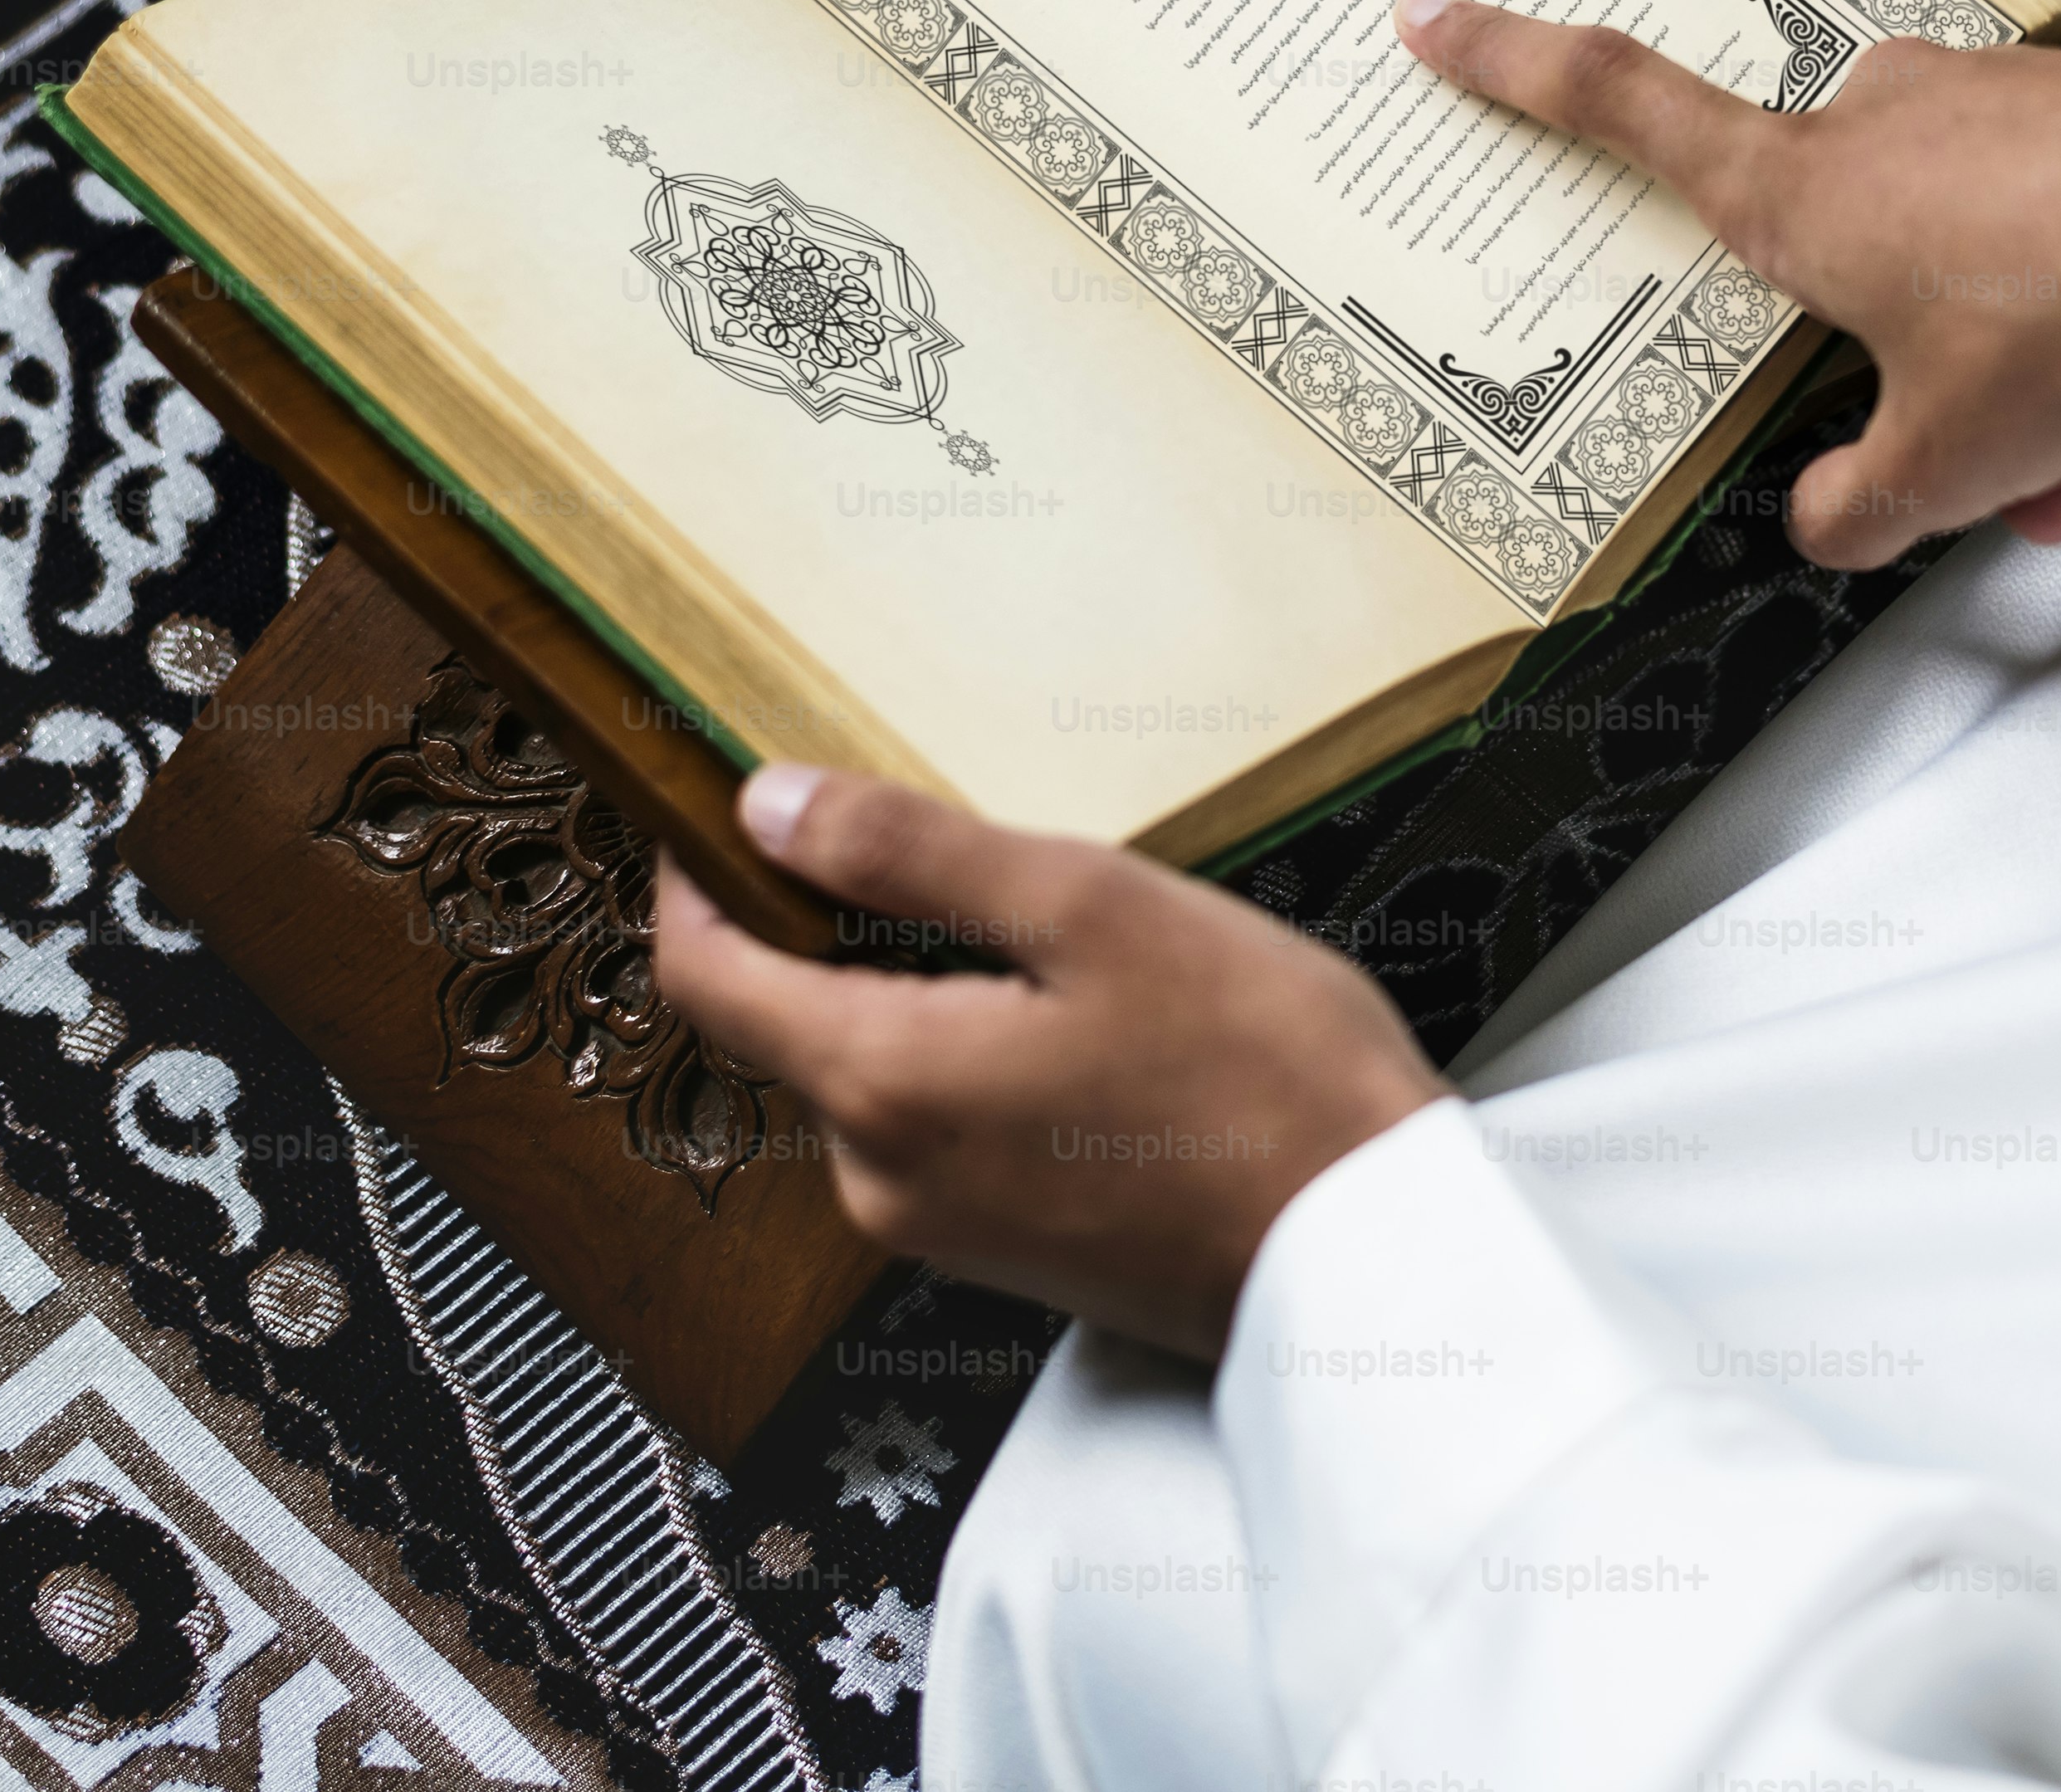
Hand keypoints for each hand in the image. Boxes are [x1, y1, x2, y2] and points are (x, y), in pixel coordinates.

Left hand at [653, 765, 1445, 1359]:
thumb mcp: (1092, 908)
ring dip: (917, 989)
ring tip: (1044, 926)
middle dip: (830, 924)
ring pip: (876, 1072)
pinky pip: (941, 1127)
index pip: (705, 974)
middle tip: (936, 836)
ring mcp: (939, 1228)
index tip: (722, 803)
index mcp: (879, 1081)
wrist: (1368, 1257)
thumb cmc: (1256, 1070)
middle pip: (791, 1022)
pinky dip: (973, 1054)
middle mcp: (876, 1177)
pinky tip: (1084, 1018)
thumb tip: (766, 805)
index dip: (692, 879)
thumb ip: (911, 854)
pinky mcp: (1005, 1254)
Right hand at [1394, 0, 2060, 568]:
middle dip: (1888, 365)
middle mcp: (1872, 122)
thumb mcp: (1946, 461)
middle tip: (1966, 469)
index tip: (1438, 16)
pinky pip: (2033, 223)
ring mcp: (1976, 99)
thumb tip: (1825, 519)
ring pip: (1949, 252)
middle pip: (1828, 249)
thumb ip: (1862, 505)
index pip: (1620, 107)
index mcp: (1796, 190)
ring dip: (1996, 362)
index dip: (1515, 66)